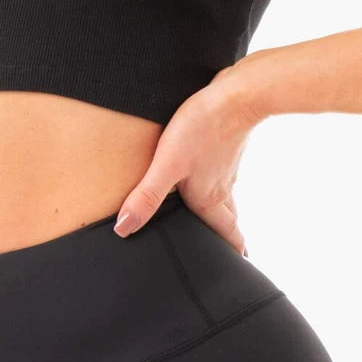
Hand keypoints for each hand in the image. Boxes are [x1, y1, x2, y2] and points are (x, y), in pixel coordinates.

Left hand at [113, 69, 254, 254]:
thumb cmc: (202, 129)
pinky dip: (218, 184)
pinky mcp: (226, 147)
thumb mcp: (167, 165)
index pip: (225, 235)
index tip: (236, 266)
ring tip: (215, 218)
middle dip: (228, 237)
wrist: (235, 95)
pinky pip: (223, 174)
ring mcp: (226, 167)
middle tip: (229, 249)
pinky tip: (209, 174)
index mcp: (209, 199)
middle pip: (228, 220)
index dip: (231, 252)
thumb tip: (125, 228)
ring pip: (226, 198)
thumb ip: (146, 196)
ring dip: (223, 212)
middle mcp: (222, 188)